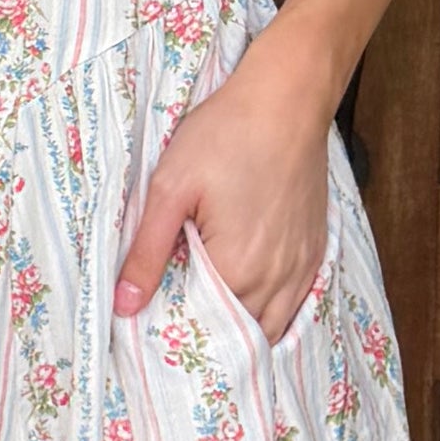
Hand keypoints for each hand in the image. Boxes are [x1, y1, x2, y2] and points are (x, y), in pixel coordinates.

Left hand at [111, 29, 340, 339]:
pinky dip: (270, 313)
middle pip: (240, 336)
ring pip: (271, 328)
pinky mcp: (316, 251)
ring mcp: (302, 267)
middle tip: (174, 331)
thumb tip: (123, 307)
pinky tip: (245, 304)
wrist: (287, 99)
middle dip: (209, 340)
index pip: (204, 332)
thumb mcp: (170, 189)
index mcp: (238, 269)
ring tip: (208, 324)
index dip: (176, 338)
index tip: (151, 338)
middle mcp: (277, 279)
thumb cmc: (225, 135)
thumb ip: (147, 252)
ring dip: (242, 332)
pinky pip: (295, 305)